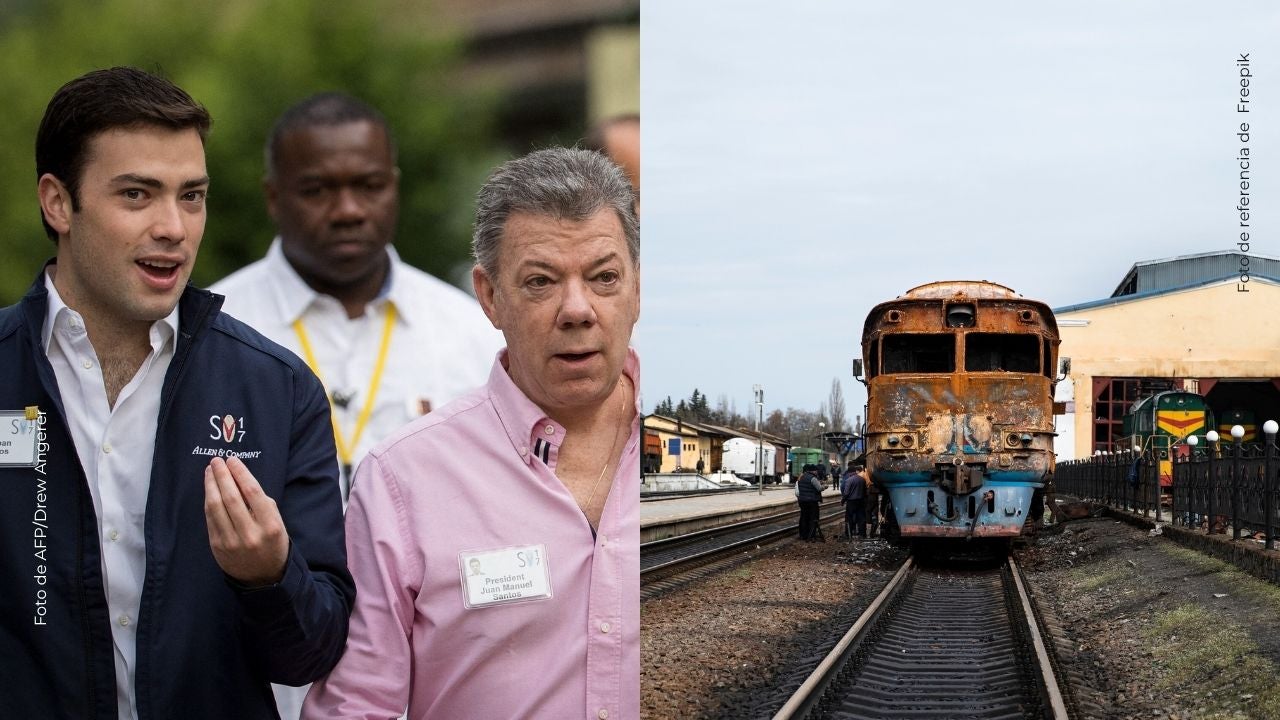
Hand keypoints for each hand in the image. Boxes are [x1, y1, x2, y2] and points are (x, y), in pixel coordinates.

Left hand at [204, 456, 287, 586]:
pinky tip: (209, 490)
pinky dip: (208, 501)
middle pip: (231, 497)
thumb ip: (262, 504)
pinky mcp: (217, 547)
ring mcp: (231, 542)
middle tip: (217, 461)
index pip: (252, 492)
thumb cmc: (272, 543)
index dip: (240, 473)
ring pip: (216, 507)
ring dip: (211, 485)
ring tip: (210, 471)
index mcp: (270, 526)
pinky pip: (210, 518)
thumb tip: (239, 479)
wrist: (264, 577)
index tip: (232, 460)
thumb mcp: (278, 523)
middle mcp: (250, 534)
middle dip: (222, 476)